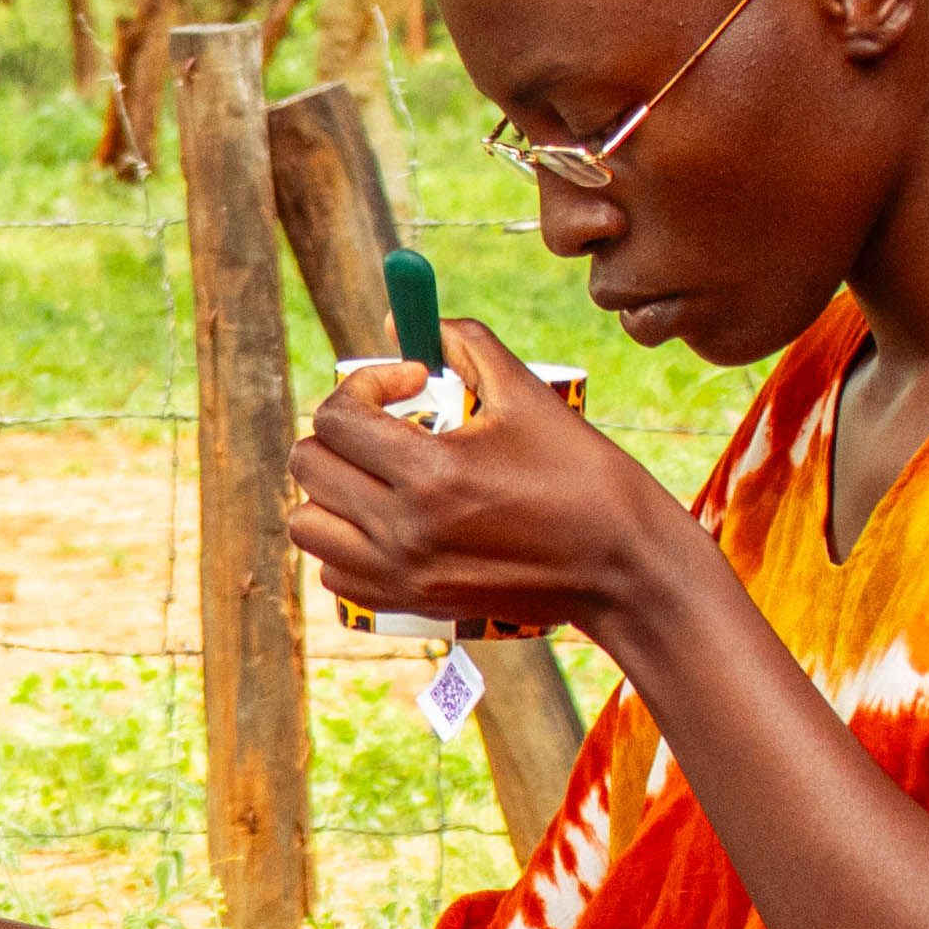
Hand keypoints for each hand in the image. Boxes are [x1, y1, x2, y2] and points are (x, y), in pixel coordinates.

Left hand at [287, 325, 671, 639]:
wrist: (621, 567)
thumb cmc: (583, 478)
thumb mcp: (530, 396)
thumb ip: (465, 345)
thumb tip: (405, 324)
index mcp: (432, 474)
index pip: (338, 416)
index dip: (366, 383)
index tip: (412, 382)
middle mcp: (403, 530)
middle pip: (309, 465)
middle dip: (342, 430)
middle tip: (391, 424)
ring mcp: (399, 574)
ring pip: (307, 522)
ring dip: (333, 488)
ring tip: (382, 473)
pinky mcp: (406, 603)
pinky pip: (333, 569)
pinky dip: (346, 540)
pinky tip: (389, 519)